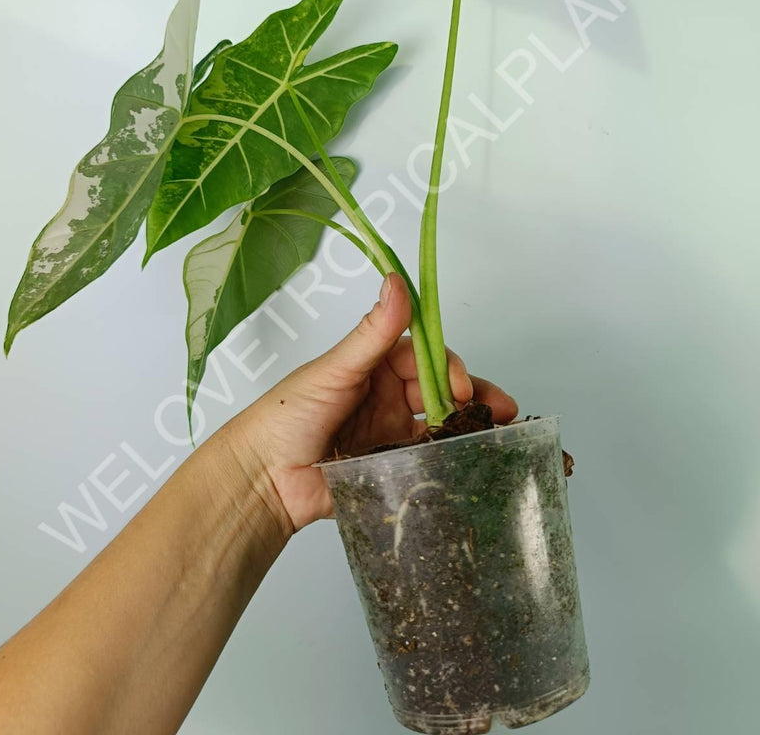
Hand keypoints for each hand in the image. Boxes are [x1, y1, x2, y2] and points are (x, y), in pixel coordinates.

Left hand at [225, 274, 517, 532]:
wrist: (263, 479)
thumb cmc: (286, 416)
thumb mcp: (335, 369)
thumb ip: (373, 333)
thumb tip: (398, 282)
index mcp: (374, 366)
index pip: (424, 357)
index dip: (447, 367)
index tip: (460, 385)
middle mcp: (386, 396)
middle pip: (439, 390)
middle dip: (471, 396)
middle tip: (498, 409)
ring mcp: (390, 434)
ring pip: (440, 425)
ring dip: (469, 426)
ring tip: (499, 435)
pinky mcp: (391, 469)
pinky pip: (428, 461)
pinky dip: (451, 459)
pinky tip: (474, 462)